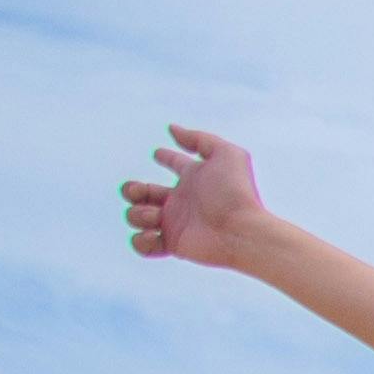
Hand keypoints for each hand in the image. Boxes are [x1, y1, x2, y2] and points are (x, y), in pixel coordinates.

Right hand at [121, 123, 271, 267]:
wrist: (241, 230)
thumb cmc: (235, 192)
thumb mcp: (225, 154)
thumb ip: (199, 138)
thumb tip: (172, 129)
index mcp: (194, 178)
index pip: (175, 163)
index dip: (166, 156)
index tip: (159, 153)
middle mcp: (182, 200)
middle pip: (143, 192)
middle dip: (132, 189)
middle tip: (144, 194)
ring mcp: (175, 223)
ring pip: (136, 216)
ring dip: (137, 213)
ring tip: (157, 215)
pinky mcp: (172, 245)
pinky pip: (141, 244)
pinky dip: (142, 240)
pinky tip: (156, 232)